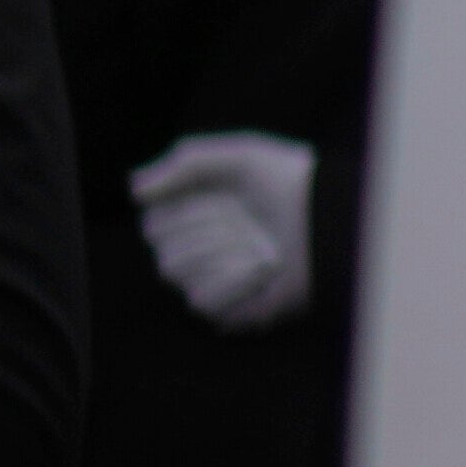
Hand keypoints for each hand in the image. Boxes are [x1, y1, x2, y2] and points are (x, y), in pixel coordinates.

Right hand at [131, 132, 317, 329]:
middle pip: (164, 250)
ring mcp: (212, 282)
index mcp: (193, 217)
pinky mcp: (230, 310)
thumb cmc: (288, 182)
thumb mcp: (239, 156)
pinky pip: (203, 300)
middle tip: (249, 218)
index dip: (186, 209)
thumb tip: (135, 189)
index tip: (226, 197)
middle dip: (210, 226)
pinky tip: (264, 268)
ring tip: (262, 242)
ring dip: (224, 249)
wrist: (330, 218)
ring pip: (176, 273)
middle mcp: (197, 253)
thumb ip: (185, 163)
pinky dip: (235, 280)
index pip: (154, 224)